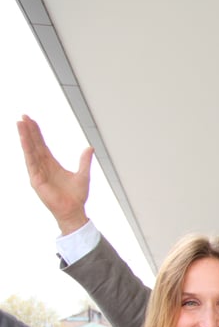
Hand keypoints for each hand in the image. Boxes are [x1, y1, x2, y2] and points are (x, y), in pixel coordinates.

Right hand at [17, 115, 92, 234]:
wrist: (74, 210)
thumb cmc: (77, 196)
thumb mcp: (83, 174)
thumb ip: (84, 161)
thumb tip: (89, 148)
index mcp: (52, 164)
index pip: (42, 144)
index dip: (37, 133)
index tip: (31, 120)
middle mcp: (43, 166)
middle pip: (34, 144)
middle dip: (28, 130)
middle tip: (23, 116)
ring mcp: (38, 172)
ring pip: (30, 151)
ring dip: (25, 137)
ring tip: (20, 124)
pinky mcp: (36, 180)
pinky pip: (31, 162)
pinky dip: (27, 151)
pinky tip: (24, 141)